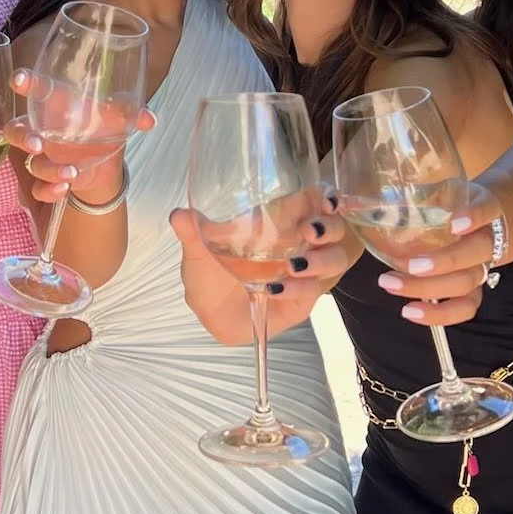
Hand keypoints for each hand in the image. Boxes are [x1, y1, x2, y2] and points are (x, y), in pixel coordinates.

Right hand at [8, 71, 155, 205]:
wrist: (106, 161)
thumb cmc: (103, 127)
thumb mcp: (117, 118)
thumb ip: (132, 114)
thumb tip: (150, 119)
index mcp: (55, 105)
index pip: (36, 89)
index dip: (24, 82)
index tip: (20, 81)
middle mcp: (42, 130)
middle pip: (15, 130)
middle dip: (22, 138)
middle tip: (37, 144)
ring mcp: (42, 157)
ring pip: (31, 163)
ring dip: (48, 169)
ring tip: (72, 173)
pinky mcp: (47, 179)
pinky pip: (38, 188)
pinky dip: (48, 191)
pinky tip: (64, 190)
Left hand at [170, 190, 351, 344]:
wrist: (212, 316)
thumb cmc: (210, 276)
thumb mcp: (198, 252)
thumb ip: (192, 232)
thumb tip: (178, 214)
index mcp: (280, 222)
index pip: (314, 202)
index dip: (326, 196)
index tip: (326, 197)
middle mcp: (300, 243)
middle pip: (333, 228)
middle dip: (329, 226)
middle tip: (310, 230)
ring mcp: (306, 271)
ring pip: (334, 259)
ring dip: (320, 260)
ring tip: (294, 264)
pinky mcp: (304, 298)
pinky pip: (314, 291)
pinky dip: (300, 288)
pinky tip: (277, 288)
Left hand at [373, 182, 500, 327]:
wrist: (479, 219)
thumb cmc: (451, 203)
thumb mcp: (438, 191)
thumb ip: (411, 194)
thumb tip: (358, 201)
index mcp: (484, 207)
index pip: (487, 209)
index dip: (475, 217)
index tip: (455, 224)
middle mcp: (487, 239)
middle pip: (475, 254)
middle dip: (443, 262)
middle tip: (409, 265)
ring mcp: (482, 266)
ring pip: (467, 283)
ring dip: (429, 289)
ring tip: (391, 285)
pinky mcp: (474, 289)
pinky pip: (465, 308)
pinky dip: (441, 314)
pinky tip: (410, 312)